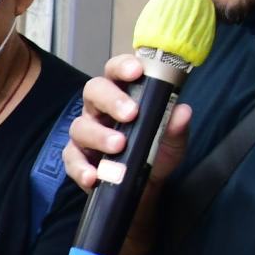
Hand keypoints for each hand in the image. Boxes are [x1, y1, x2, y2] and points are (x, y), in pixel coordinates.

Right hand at [61, 50, 191, 254]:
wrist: (144, 187)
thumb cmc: (154, 153)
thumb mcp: (172, 141)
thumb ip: (176, 128)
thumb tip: (183, 112)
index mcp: (122, 95)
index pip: (117, 72)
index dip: (123, 67)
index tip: (136, 71)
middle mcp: (99, 110)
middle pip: (93, 91)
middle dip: (111, 99)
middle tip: (131, 113)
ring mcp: (85, 133)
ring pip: (81, 126)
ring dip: (100, 136)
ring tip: (119, 146)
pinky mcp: (77, 158)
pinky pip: (72, 160)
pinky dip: (81, 168)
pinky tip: (94, 176)